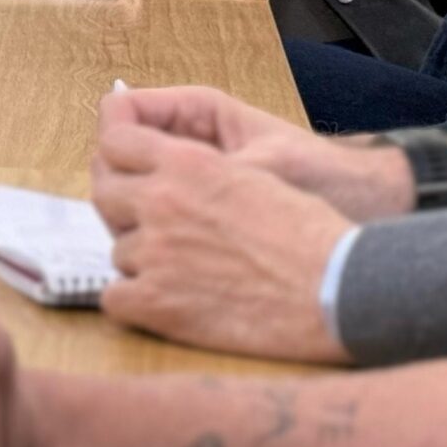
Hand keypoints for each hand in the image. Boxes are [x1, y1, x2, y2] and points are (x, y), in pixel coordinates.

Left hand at [92, 126, 351, 361]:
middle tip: (155, 224)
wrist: (342, 290)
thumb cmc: (313, 234)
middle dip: (125, 207)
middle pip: (104, 193)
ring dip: (143, 258)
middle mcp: (162, 201)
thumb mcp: (257, 172)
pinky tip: (165, 300)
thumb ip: (199, 165)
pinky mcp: (158, 304)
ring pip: (118, 249)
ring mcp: (155, 253)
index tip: (129, 171)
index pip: (114, 142)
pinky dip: (133, 301)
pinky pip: (114, 298)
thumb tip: (160, 166)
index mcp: (188, 162)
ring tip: (187, 269)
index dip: (119, 157)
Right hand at [100, 81, 411, 221]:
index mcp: (195, 114)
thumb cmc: (329, 179)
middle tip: (150, 221)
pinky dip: (151, 240)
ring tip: (169, 244)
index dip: (115, 143)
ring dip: (134, 218)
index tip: (132, 176)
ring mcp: (185, 181)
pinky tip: (176, 260)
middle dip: (121, 189)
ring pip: (124, 196)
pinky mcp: (195, 215)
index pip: (118, 116)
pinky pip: (149, 223)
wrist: (372, 210)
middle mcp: (182, 144)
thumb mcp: (264, 166)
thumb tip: (156, 176)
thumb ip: (204, 167)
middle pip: (112, 160)